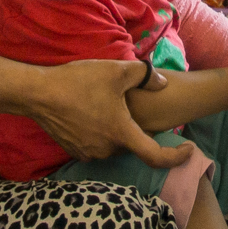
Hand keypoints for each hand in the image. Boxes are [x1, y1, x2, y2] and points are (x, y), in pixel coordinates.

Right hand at [33, 59, 193, 168]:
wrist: (38, 93)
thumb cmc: (78, 82)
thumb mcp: (116, 71)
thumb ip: (145, 76)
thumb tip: (161, 84)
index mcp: (121, 134)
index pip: (156, 156)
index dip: (176, 157)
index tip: (189, 150)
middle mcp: (107, 150)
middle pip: (134, 146)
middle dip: (140, 131)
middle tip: (137, 108)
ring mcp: (89, 153)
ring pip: (115, 145)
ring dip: (120, 131)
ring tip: (112, 107)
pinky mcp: (75, 150)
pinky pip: (98, 145)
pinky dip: (103, 134)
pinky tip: (95, 113)